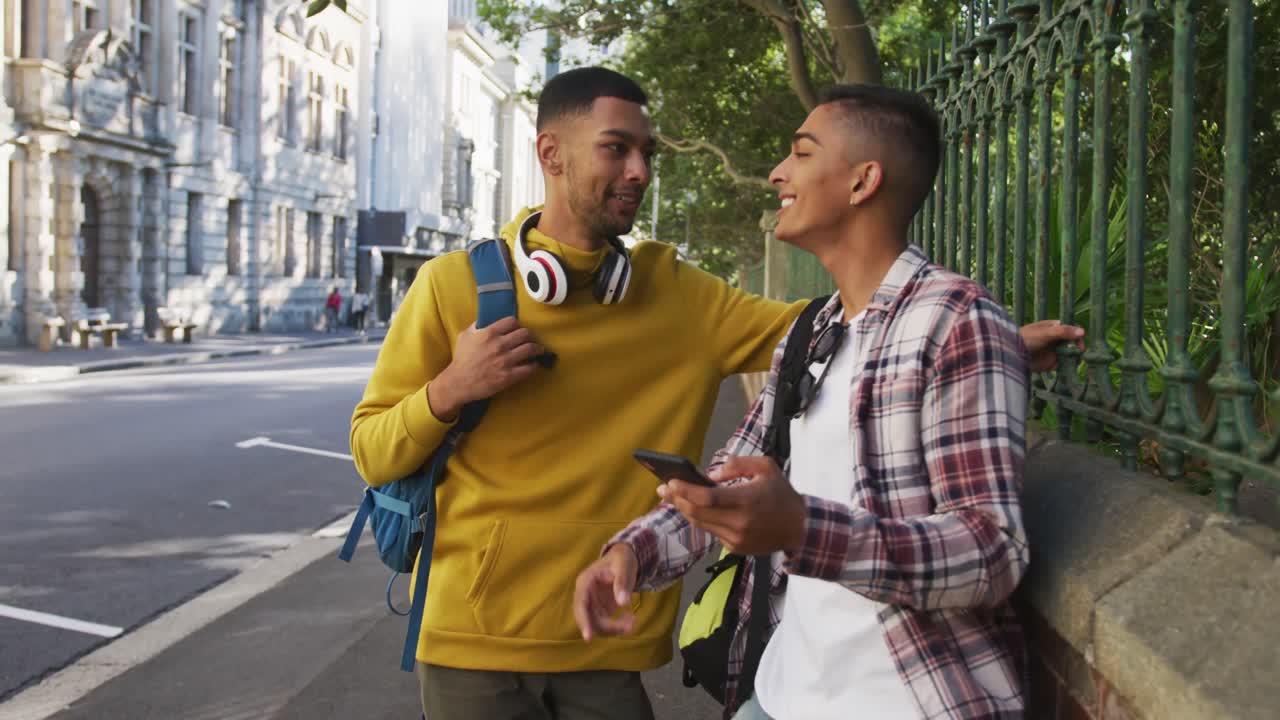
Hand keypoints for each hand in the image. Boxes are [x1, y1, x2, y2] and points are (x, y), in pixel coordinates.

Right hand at [428, 317, 544, 419]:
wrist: (458, 382)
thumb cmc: (461, 359)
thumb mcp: (465, 336)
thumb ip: (477, 326)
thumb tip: (486, 319)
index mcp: (489, 333)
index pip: (512, 322)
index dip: (517, 325)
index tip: (518, 329)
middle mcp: (499, 345)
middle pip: (525, 334)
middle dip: (529, 336)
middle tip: (530, 340)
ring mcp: (505, 361)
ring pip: (530, 349)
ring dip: (537, 349)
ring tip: (539, 350)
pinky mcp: (508, 376)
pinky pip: (529, 368)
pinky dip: (534, 365)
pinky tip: (534, 365)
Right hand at [573, 544, 638, 641]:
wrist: (623, 559)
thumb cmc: (621, 559)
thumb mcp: (623, 566)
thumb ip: (622, 582)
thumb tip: (624, 603)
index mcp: (585, 582)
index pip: (580, 604)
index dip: (583, 621)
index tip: (588, 637)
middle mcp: (585, 595)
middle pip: (589, 618)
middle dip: (607, 627)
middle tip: (630, 625)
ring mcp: (592, 604)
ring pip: (597, 625)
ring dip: (614, 629)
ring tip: (633, 620)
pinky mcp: (600, 610)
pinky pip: (605, 624)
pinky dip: (617, 626)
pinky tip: (630, 618)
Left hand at [659, 456, 805, 555]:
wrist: (798, 527)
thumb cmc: (781, 493)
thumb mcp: (766, 467)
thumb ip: (737, 464)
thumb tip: (710, 475)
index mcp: (747, 500)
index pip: (707, 498)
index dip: (685, 490)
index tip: (670, 481)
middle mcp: (740, 522)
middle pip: (697, 513)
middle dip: (677, 500)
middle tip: (664, 488)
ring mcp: (737, 538)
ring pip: (701, 523)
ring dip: (684, 510)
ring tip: (673, 496)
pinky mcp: (735, 547)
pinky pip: (711, 531)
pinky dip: (700, 519)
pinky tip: (692, 508)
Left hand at [1019, 320, 1084, 372]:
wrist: (1012, 354)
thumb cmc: (1026, 338)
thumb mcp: (1046, 333)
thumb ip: (1063, 332)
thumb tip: (1083, 331)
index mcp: (1055, 328)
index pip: (1072, 330)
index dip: (1077, 335)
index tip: (1079, 342)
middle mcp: (1056, 339)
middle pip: (1073, 343)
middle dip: (1078, 348)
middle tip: (1080, 353)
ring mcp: (1054, 352)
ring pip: (1070, 354)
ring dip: (1075, 357)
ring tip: (1076, 361)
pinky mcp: (1051, 363)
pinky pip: (1064, 364)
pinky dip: (1069, 366)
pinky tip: (1071, 367)